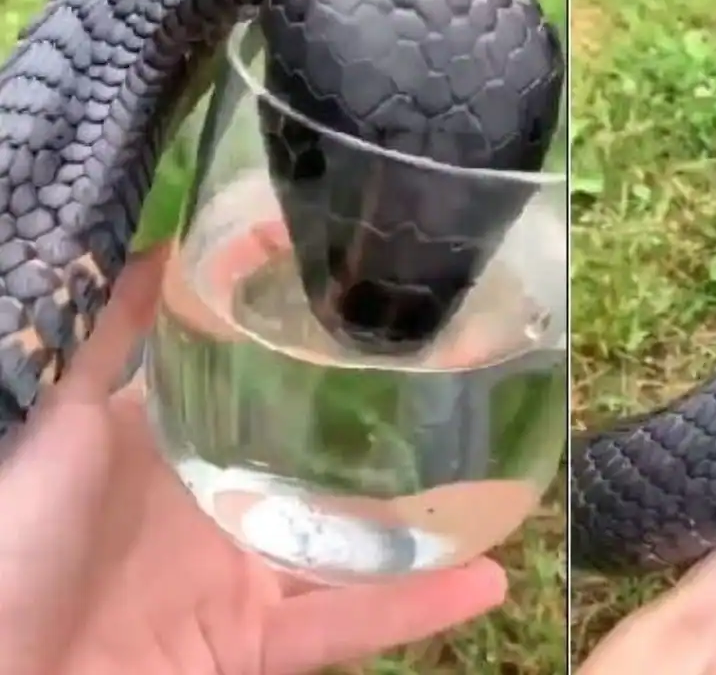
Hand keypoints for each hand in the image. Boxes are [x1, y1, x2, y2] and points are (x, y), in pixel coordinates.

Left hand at [0, 246, 507, 673]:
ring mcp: (240, 580)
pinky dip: (413, 610)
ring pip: (352, 549)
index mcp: (174, 451)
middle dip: (386, 439)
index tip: (372, 303)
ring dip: (428, 531)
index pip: (255, 392)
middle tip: (466, 388)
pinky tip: (485, 584)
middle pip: (318, 471)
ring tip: (503, 490)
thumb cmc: (16, 545)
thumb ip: (114, 342)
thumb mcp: (65, 427)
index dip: (309, 355)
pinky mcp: (255, 644)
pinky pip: (344, 625)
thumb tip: (168, 244)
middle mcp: (216, 509)